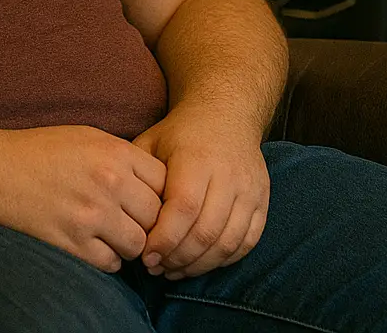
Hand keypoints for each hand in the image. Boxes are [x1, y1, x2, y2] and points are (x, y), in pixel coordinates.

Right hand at [0, 125, 166, 272]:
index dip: (159, 194)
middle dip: (147, 222)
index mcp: (115, 152)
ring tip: (112, 234)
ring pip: (138, 245)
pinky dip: (107, 258)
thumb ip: (124, 158)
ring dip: (129, 244)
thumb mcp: (88, 137)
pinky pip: (111, 263)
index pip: (166, 183)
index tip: (145, 199)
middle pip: (157, 217)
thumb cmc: (39, 150)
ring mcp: (91, 214)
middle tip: (131, 220)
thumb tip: (156, 185)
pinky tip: (94, 243)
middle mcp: (108, 182)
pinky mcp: (72, 240)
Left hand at [133, 106, 269, 279]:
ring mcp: (250, 190)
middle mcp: (228, 176)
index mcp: (196, 159)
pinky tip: (201, 263)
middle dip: (179, 258)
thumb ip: (138, 177)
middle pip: (207, 231)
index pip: (183, 209)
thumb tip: (123, 218)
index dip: (164, 238)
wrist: (226, 115)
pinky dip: (224, 259)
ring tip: (174, 271)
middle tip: (157, 269)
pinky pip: (248, 242)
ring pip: (229, 242)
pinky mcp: (263, 201)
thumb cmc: (179, 133)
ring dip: (200, 264)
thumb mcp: (150, 143)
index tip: (145, 255)